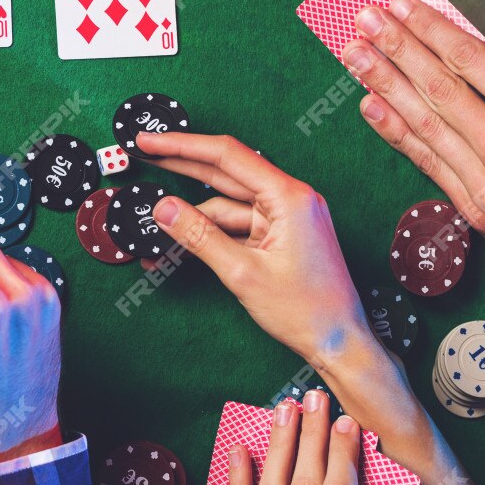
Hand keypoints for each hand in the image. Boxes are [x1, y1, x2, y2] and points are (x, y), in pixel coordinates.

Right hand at [138, 132, 369, 367]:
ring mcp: (285, 217)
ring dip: (193, 215)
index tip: (150, 140)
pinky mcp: (280, 235)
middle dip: (182, 165)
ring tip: (157, 223)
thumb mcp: (243, 273)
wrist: (339, 343)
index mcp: (289, 197)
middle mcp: (289, 199)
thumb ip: (200, 236)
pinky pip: (237, 225)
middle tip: (145, 152)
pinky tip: (183, 242)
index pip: (227, 156)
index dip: (183, 145)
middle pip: (226, 173)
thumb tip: (164, 208)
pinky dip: (210, 232)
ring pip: (227, 204)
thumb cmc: (306, 311)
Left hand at [343, 0, 484, 318]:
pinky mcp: (472, 208)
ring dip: (383, 83)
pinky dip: (394, 131)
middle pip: (438, 86)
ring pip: (423, 122)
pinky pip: (426, 161)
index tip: (399, 5)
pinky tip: (369, 105)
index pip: (470, 59)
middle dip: (395, 48)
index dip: (429, 29)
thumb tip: (474, 60)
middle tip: (363, 19)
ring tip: (353, 54)